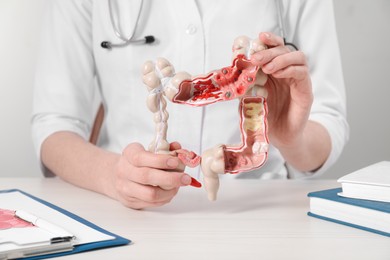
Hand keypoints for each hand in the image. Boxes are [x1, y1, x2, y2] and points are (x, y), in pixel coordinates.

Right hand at [110, 142, 191, 208]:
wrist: (116, 175)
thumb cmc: (136, 161)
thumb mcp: (147, 149)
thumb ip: (164, 148)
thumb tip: (178, 148)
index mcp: (129, 154)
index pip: (141, 158)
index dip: (160, 160)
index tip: (176, 162)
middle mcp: (124, 171)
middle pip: (147, 177)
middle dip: (170, 178)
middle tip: (186, 178)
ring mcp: (125, 188)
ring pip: (150, 194)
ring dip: (169, 191)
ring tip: (179, 186)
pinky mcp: (130, 201)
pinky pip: (151, 203)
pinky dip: (165, 198)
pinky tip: (170, 191)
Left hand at [251, 32, 312, 149]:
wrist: (282, 137)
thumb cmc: (266, 118)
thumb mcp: (250, 100)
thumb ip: (243, 88)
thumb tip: (231, 76)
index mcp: (274, 71)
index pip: (274, 48)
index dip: (267, 41)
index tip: (257, 38)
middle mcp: (287, 72)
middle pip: (284, 50)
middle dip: (269, 51)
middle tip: (256, 58)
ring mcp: (298, 80)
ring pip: (297, 57)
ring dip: (281, 58)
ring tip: (267, 68)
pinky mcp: (306, 90)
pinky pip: (302, 73)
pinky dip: (290, 69)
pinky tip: (278, 74)